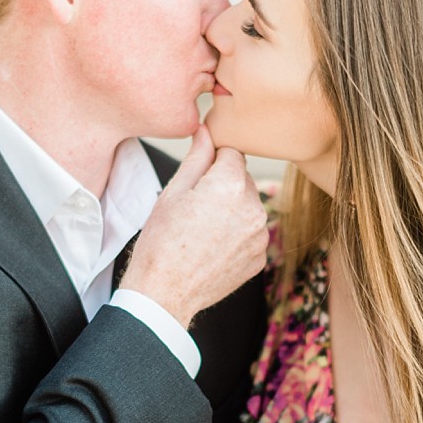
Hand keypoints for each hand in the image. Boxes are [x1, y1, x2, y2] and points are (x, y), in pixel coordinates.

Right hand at [121, 126, 267, 328]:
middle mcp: (254, 207)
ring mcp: (260, 235)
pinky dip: (237, 235)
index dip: (212, 162)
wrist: (165, 292)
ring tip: (203, 231)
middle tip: (195, 209)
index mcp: (231, 185)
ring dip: (232, 211)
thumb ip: (197, 157)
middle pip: (243, 180)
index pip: (232, 153)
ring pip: (249, 206)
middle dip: (223, 186)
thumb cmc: (162, 240)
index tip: (196, 180)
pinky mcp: (261, 256)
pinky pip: (251, 233)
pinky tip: (213, 247)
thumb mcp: (173, 191)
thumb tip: (206, 129)